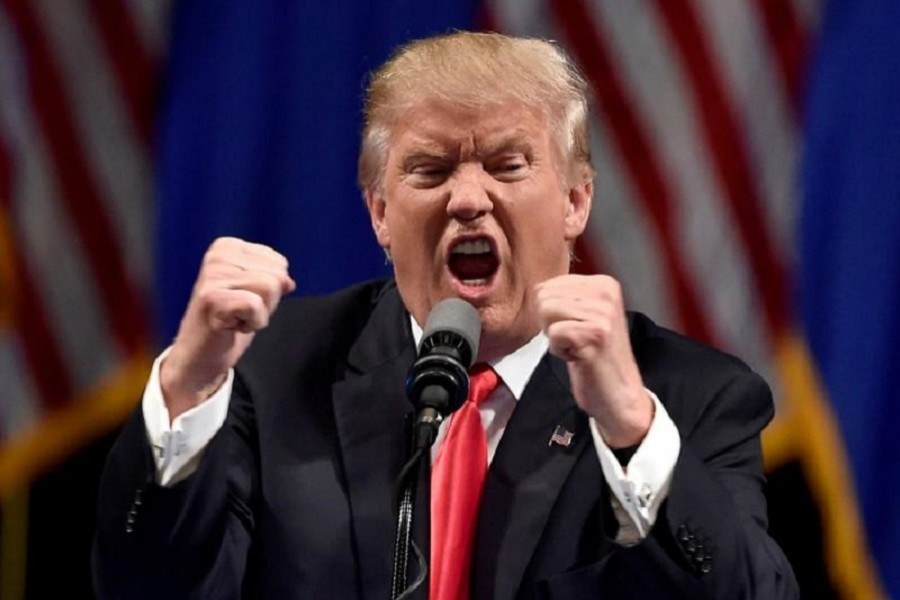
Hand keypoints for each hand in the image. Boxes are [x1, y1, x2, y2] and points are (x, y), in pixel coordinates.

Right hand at [160, 237, 294, 419]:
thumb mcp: (255, 293)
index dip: (271, 290)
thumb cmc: (228, 323)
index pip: (279, 264)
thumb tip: (288, 282)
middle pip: (277, 275)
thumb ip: (274, 279)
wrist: (199, 357)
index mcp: (227, 247)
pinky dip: (252, 323)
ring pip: (270, 288)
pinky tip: (231, 326)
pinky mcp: (210, 299)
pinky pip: (256, 306)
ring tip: (235, 318)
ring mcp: (211, 276)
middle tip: (239, 313)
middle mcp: (217, 256)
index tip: (244, 300)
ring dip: (260, 313)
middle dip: (267, 302)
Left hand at [535, 274, 651, 447]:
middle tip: (575, 340)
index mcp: (604, 284)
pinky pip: (553, 334)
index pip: (547, 285)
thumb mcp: (586, 315)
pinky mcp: (596, 335)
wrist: (619, 394)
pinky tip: (578, 357)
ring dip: (554, 337)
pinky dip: (558, 351)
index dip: (551, 313)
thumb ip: (565, 297)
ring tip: (577, 347)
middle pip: (543, 297)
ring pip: (546, 312)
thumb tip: (536, 287)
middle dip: (550, 323)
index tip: (575, 329)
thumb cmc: (596, 356)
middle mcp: (606, 293)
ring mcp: (603, 314)